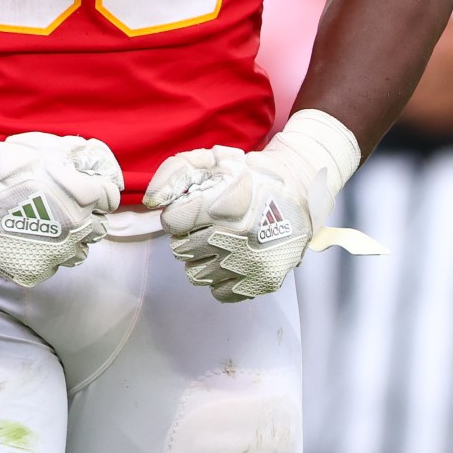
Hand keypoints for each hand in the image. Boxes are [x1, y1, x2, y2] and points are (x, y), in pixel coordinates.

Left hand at [145, 110, 359, 301]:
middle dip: (188, 236)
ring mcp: (250, 262)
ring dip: (202, 259)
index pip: (173, 223)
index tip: (193, 210)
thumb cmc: (252, 176)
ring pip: (195, 274)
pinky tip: (232, 259)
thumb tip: (152, 201)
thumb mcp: (215, 160)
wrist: (300, 193)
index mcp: (224, 203)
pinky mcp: (261, 282)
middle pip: (181, 250)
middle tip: (208, 225)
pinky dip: (221, 278)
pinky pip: (218, 292)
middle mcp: (236, 236)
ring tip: (220, 242)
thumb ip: (176, 173)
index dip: (178, 215)